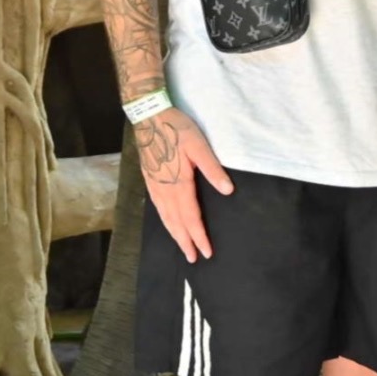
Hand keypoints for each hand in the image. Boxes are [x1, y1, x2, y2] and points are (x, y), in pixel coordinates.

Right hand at [135, 108, 232, 260]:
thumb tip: (227, 190)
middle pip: (176, 223)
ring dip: (174, 234)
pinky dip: (164, 220)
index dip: (199, 236)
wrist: (149, 117)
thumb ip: (212, 169)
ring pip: (165, 217)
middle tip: (193, 259)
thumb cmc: (176, 129)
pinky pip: (157, 208)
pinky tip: (167, 222)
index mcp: (179, 184)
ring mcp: (155, 186)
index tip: (206, 252)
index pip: (191, 217)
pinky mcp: (149, 180)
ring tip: (182, 246)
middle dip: (185, 242)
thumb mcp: (199, 145)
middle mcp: (165, 190)